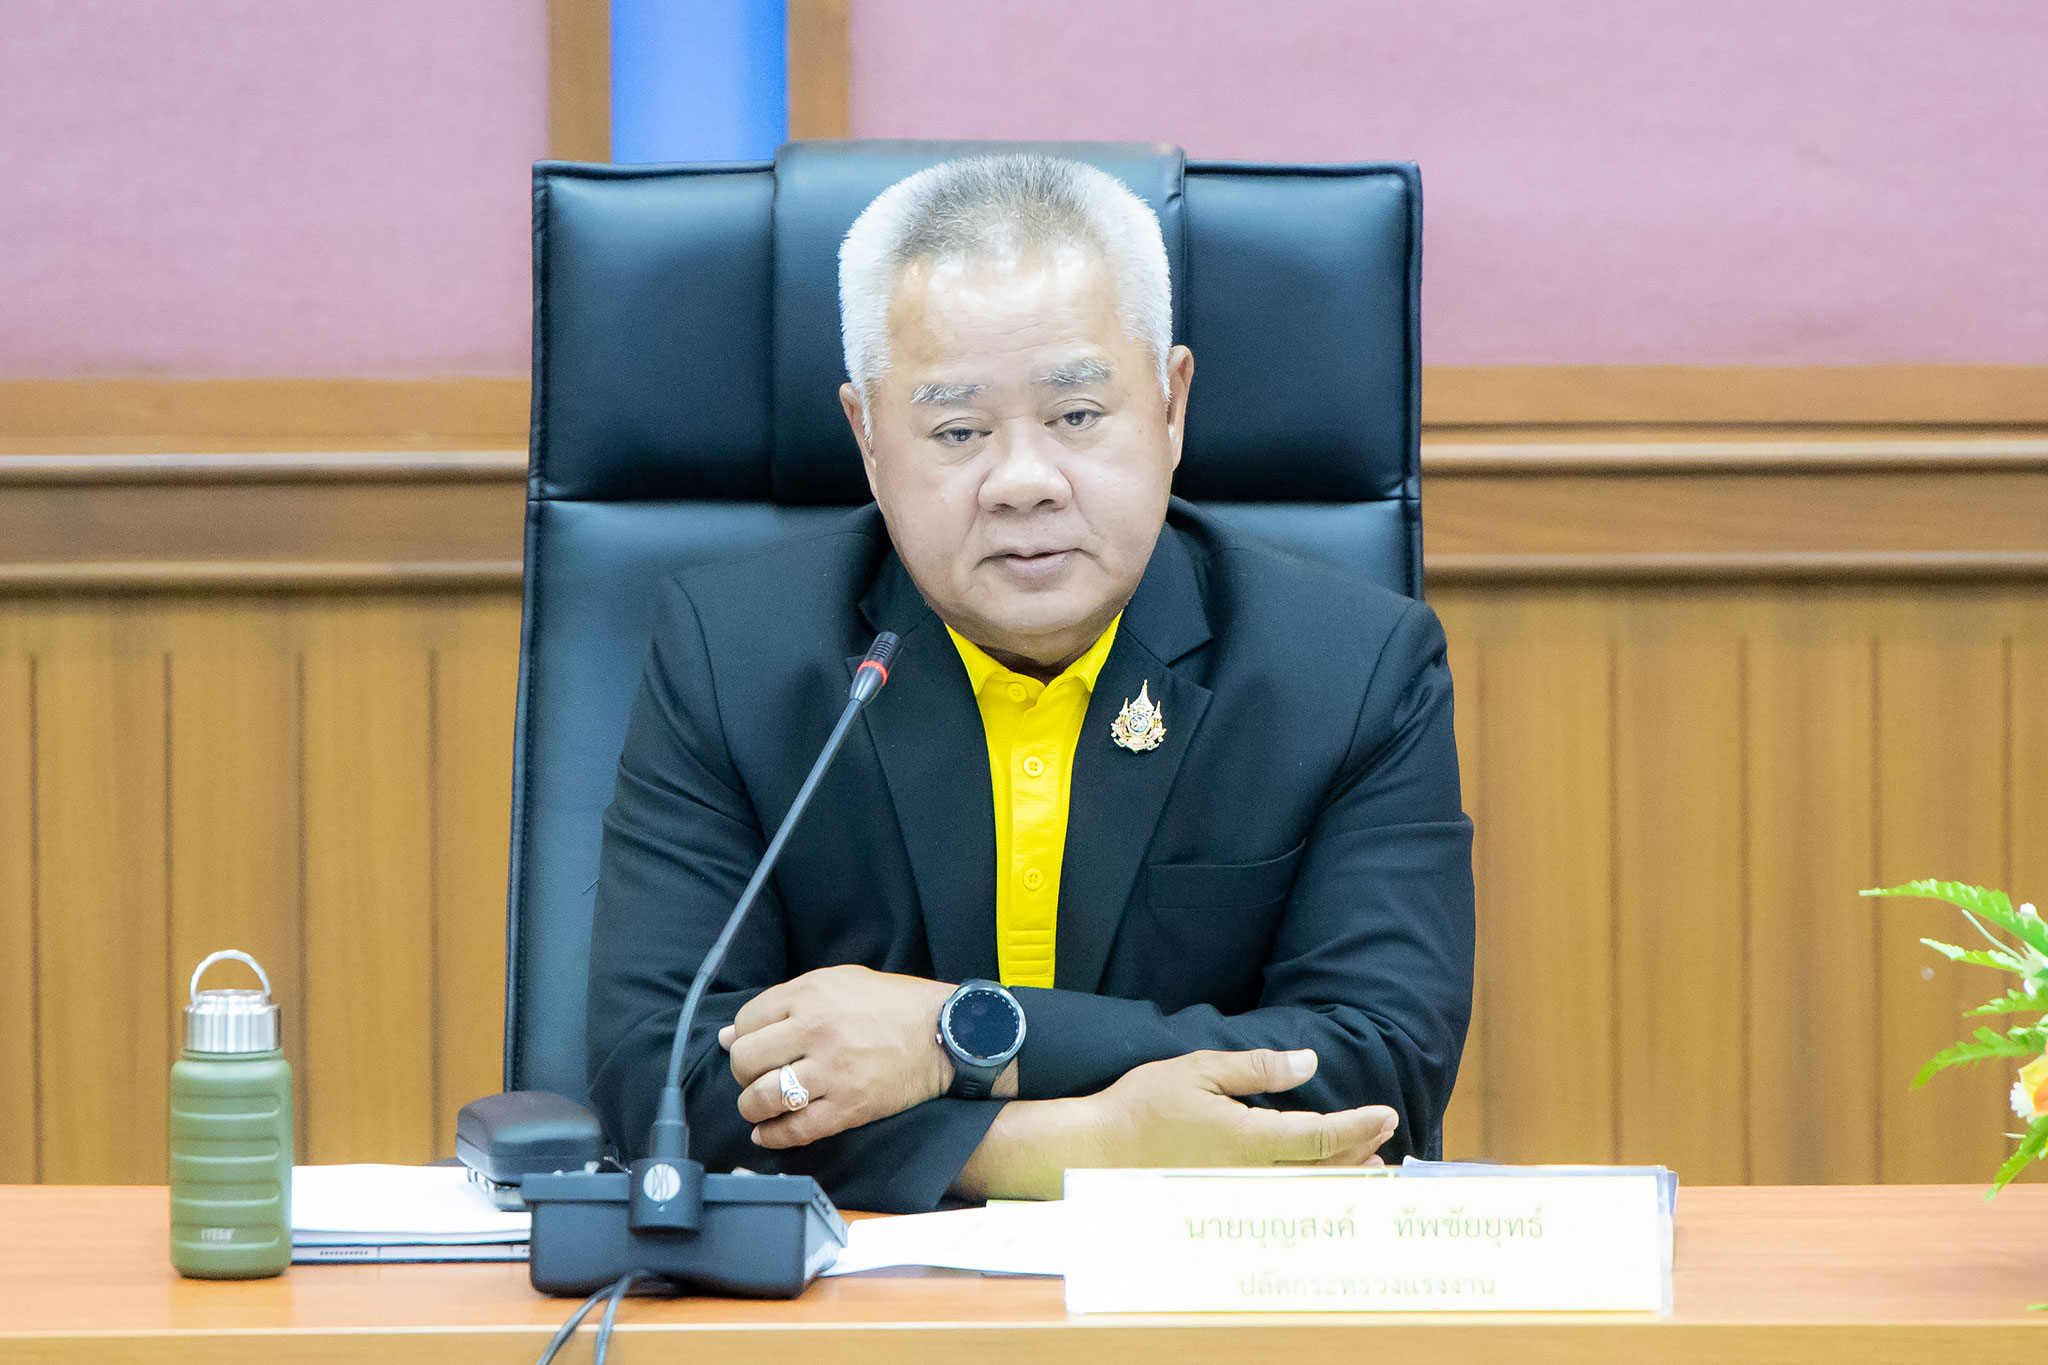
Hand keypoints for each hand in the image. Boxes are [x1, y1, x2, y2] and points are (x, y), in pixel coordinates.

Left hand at [719, 965, 955, 1148]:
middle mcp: (816, 1031)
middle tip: (756, 1076)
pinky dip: (774, 1136)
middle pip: (746, 1061)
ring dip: (752, 1106)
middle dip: (743, 1073)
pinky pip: (795, 1130)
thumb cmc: (892, 1004)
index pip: (746, 1022)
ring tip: (760, 1105)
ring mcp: (832, 1072)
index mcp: (811, 995)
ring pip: (762, 1098)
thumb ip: (785, 1001)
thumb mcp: (839, 982)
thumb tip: (731, 1035)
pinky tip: (769, 1132)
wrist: (944, 1033)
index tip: (753, 1046)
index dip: (743, 1037)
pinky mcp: (849, 1107)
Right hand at [954, 1047, 1397, 1200]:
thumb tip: (1307, 1063)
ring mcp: (1236, 1193)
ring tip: (1367, 1166)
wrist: (1099, 1150)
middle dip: (1358, 1155)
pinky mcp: (1222, 1200)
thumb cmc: (1145, 1105)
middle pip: (1321, 1172)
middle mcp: (1250, 1174)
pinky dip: (1308, 1190)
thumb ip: (1257, 1069)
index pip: (1319, 1137)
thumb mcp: (1201, 1069)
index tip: (1385, 1115)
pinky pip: (1279, 1200)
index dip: (1358, 1126)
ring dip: (1339, 1178)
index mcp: (1249, 1138)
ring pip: (1304, 1191)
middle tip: (1387, 1139)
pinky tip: (1315, 1182)